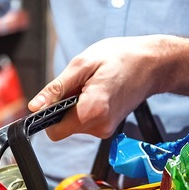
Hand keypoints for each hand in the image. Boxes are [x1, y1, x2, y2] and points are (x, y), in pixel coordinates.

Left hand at [28, 35, 171, 140]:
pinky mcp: (108, 127)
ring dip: (74, 105)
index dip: (47, 115)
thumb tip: (35, 106)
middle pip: (63, 127)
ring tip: (92, 85)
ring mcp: (106, 129)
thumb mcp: (83, 64)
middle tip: (80, 84)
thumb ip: (57, 88)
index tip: (53, 98)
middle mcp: (100, 126)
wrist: (153, 63)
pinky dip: (84, 107)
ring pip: (73, 124)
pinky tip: (97, 91)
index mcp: (92, 111)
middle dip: (63, 106)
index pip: (54, 131)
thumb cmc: (121, 58)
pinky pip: (85, 121)